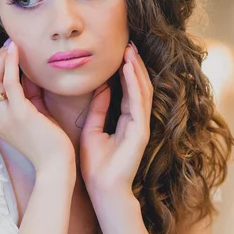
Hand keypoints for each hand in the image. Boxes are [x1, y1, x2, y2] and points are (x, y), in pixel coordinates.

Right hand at [0, 40, 74, 172]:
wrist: (56, 166)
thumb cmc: (51, 146)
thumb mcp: (37, 118)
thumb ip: (30, 98)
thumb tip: (29, 75)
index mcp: (0, 122)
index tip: (9, 54)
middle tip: (9, 44)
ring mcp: (5, 117)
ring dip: (2, 58)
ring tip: (12, 43)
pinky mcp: (19, 113)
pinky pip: (9, 82)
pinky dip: (11, 64)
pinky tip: (16, 51)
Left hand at [80, 42, 152, 192]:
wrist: (101, 189)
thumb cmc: (95, 164)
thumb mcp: (92, 130)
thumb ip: (98, 109)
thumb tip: (102, 88)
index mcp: (125, 121)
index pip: (128, 90)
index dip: (125, 71)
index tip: (120, 51)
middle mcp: (136, 121)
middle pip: (138, 86)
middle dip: (134, 65)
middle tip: (128, 43)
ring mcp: (141, 126)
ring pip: (142, 91)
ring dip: (136, 70)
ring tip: (130, 50)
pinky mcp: (141, 132)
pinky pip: (138, 102)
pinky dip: (134, 84)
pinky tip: (129, 69)